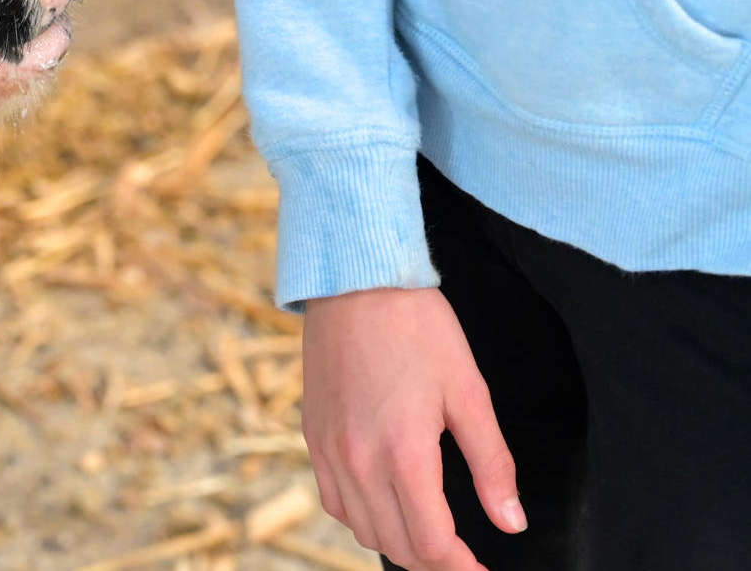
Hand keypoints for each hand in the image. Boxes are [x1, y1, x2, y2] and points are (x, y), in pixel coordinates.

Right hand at [301, 287, 526, 570]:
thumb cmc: (418, 327)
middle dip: (435, 561)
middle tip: (465, 557)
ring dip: (399, 542)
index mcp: (403, 453)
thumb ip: (491, 464)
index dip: (462, 568)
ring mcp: (328, 451)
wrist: (354, 281)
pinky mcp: (312, 437)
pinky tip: (386, 503)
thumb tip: (510, 521)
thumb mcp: (469, 391)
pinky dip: (362, 517)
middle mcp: (358, 461)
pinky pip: (334, 501)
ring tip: (431, 533)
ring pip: (362, 529)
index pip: (432, 543)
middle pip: (397, 545)